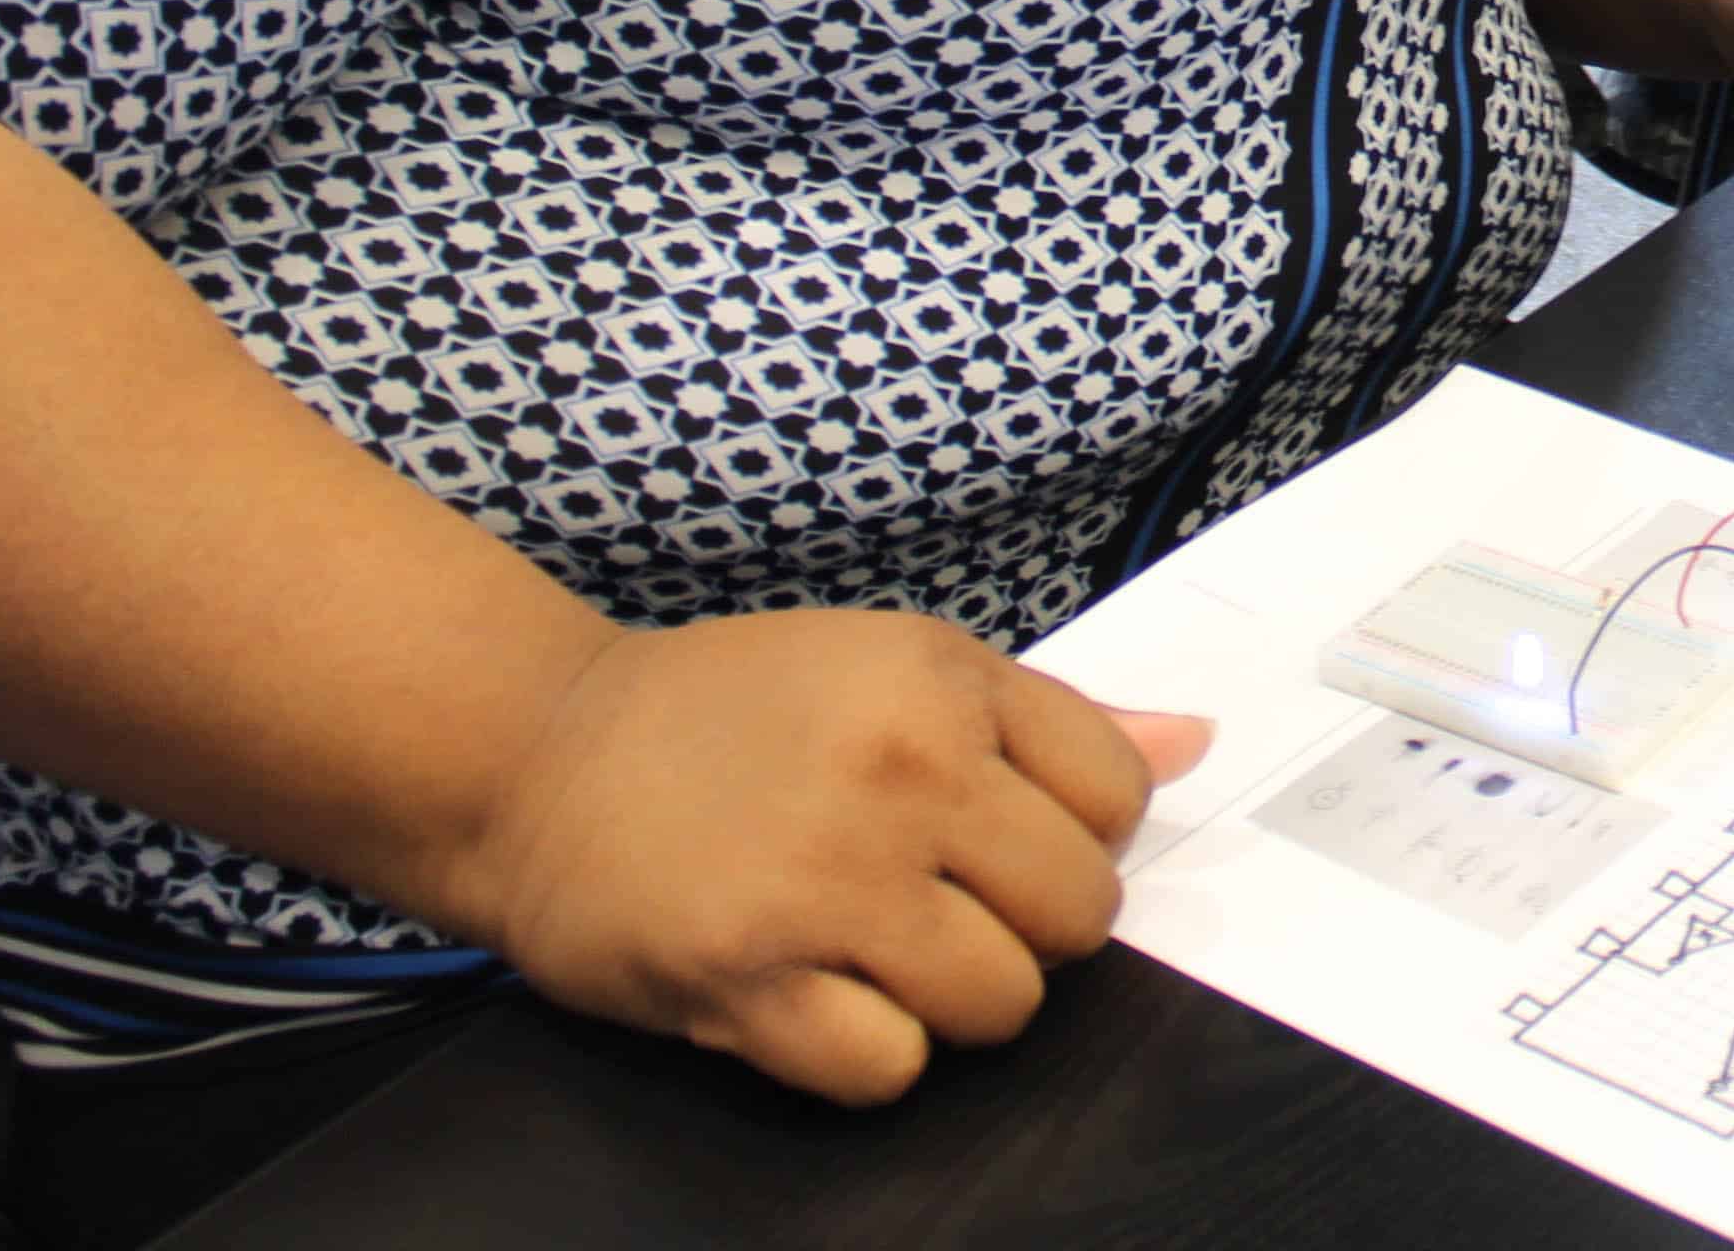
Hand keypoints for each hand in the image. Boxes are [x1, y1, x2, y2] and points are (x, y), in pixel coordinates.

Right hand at [438, 610, 1208, 1105]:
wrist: (535, 756)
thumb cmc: (728, 711)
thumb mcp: (897, 665)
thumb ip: (1052, 717)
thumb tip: (1197, 743)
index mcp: (944, 685)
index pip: (1119, 796)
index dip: (1080, 831)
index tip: (1010, 834)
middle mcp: (899, 778)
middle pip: (1079, 912)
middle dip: (1031, 926)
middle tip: (948, 904)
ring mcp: (825, 886)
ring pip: (1002, 1003)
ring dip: (959, 999)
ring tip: (883, 952)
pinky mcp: (748, 983)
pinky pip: (891, 1068)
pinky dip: (871, 1053)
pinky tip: (820, 997)